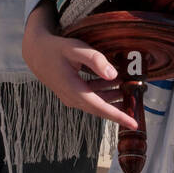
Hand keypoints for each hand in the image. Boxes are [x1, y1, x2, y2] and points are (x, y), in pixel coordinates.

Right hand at [22, 3, 136, 128]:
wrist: (36, 52)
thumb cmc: (55, 49)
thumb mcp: (75, 49)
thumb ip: (94, 60)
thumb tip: (113, 75)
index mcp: (74, 90)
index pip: (100, 108)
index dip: (118, 116)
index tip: (134, 124)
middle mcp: (73, 98)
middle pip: (101, 108)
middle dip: (120, 107)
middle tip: (137, 100)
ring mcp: (71, 98)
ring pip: (97, 103)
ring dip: (113, 98)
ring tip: (128, 87)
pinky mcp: (72, 94)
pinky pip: (92, 98)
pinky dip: (104, 92)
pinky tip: (113, 82)